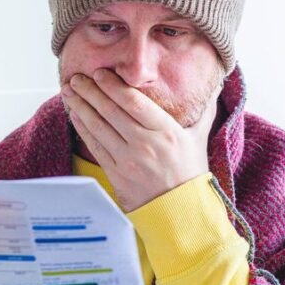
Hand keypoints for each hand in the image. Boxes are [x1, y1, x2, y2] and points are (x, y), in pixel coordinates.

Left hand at [62, 68, 218, 210]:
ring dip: (81, 107)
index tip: (101, 73)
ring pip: (98, 127)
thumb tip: (215, 87)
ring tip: (69, 91)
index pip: (134, 102)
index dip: (114, 86)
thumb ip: (204, 111)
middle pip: (111, 111)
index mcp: (166, 132)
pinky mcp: (116, 174)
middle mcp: (145, 144)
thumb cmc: (190, 174)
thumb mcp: (199, 139)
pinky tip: (75, 115)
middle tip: (77, 77)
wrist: (181, 211)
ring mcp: (128, 160)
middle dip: (91, 92)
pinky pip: (95, 146)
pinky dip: (83, 129)